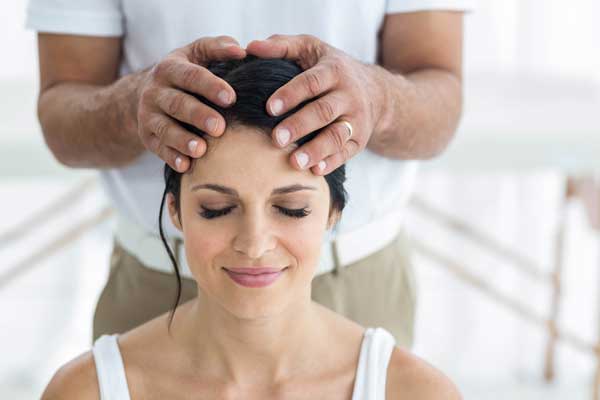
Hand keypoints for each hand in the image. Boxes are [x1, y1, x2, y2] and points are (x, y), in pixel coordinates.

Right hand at [137, 36, 245, 171]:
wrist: (145, 94)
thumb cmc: (184, 74)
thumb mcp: (195, 54)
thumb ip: (217, 48)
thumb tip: (241, 50)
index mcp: (170, 68)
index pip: (191, 76)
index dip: (210, 86)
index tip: (231, 98)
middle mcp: (155, 92)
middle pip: (177, 104)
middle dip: (198, 116)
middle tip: (219, 127)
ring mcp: (149, 116)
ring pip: (165, 128)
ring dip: (182, 140)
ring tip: (201, 149)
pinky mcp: (147, 137)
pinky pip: (158, 149)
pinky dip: (172, 158)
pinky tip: (186, 165)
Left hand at [246, 34, 384, 174]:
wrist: (375, 91)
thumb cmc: (330, 68)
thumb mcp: (310, 49)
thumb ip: (281, 46)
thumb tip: (250, 47)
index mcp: (334, 71)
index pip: (312, 82)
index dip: (291, 94)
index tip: (269, 108)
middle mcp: (348, 95)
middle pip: (323, 111)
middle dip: (300, 125)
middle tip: (276, 138)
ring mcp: (356, 120)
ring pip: (337, 136)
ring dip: (315, 150)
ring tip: (294, 162)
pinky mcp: (359, 140)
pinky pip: (346, 153)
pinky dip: (331, 163)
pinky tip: (314, 170)